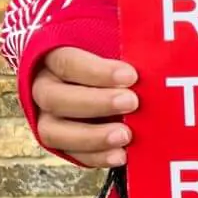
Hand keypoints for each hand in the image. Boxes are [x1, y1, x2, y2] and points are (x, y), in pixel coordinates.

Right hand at [32, 48, 138, 167]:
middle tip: (132, 102)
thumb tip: (154, 47)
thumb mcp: (111, 41)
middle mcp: (43, 89)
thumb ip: (125, 45)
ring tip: (126, 135)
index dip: (97, 71)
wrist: (97, 79)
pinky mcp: (61, 143)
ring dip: (92, 136)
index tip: (131, 75)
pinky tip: (121, 155)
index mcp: (51, 57)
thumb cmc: (107, 57)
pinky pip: (70, 155)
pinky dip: (96, 157)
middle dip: (96, 102)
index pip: (67, 62)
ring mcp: (47, 119)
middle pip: (56, 99)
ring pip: (54, 132)